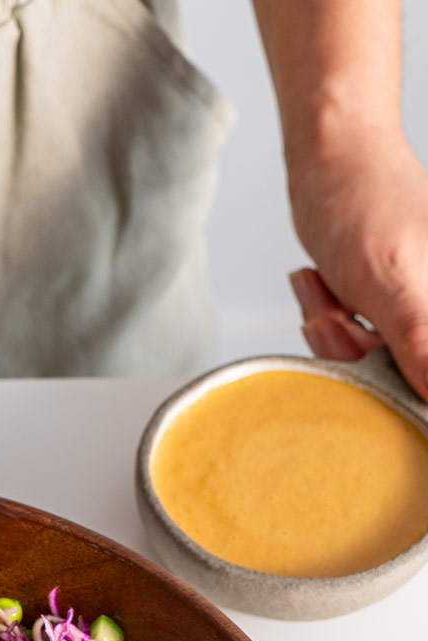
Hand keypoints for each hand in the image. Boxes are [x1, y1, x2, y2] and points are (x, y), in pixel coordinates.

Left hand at [287, 132, 427, 397]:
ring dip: (333, 333)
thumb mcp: (393, 284)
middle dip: (353, 351)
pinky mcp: (388, 310)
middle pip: (400, 378)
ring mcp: (416, 311)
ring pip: (370, 362)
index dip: (404, 384)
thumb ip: (422, 344)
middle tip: (332, 315)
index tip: (369, 347)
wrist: (333, 158)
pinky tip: (320, 285)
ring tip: (324, 289)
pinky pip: (354, 341)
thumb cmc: (366, 202)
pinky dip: (329, 320)